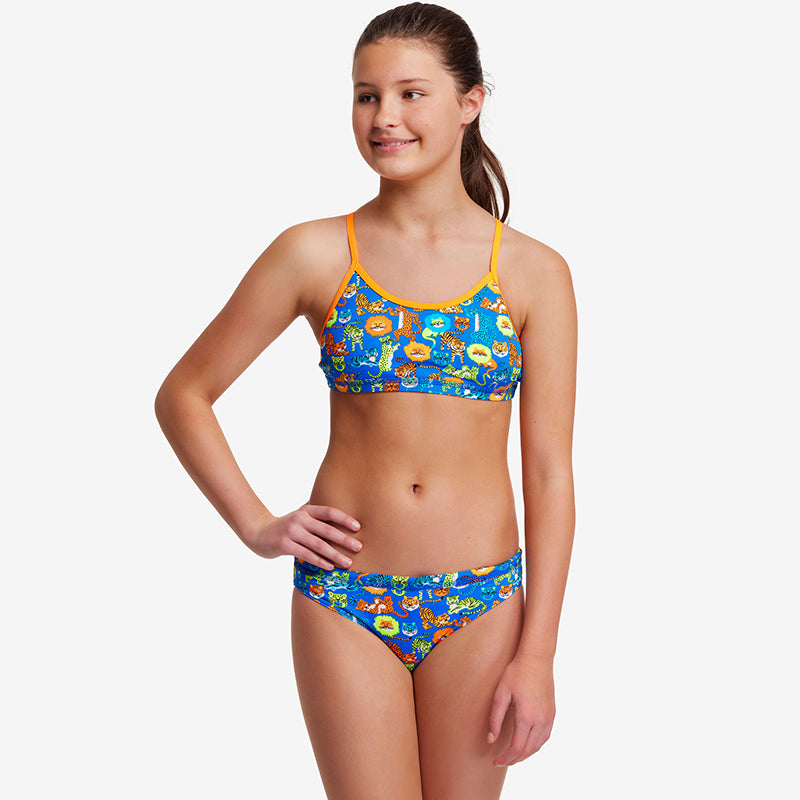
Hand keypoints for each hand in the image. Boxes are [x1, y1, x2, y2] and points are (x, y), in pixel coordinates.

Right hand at [243, 504, 361, 568]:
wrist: (258, 532)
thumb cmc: (286, 526)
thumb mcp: (301, 516)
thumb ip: (317, 516)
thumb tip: (343, 515)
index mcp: (307, 510)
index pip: (329, 512)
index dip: (344, 518)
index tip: (358, 527)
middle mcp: (300, 519)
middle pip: (326, 529)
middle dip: (344, 539)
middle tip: (359, 547)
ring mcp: (292, 532)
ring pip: (318, 545)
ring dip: (335, 554)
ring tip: (348, 562)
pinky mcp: (285, 545)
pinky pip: (306, 555)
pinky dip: (319, 561)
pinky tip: (330, 567)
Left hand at [486, 654, 554, 765]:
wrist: (537, 658)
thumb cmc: (516, 672)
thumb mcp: (501, 693)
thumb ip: (495, 718)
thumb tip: (491, 740)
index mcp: (527, 716)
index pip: (516, 747)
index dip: (505, 757)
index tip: (495, 761)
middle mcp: (541, 720)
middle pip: (528, 750)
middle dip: (514, 759)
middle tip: (501, 761)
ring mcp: (549, 717)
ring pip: (538, 746)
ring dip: (525, 754)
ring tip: (511, 755)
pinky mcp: (552, 714)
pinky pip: (545, 737)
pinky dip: (535, 746)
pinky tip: (526, 744)